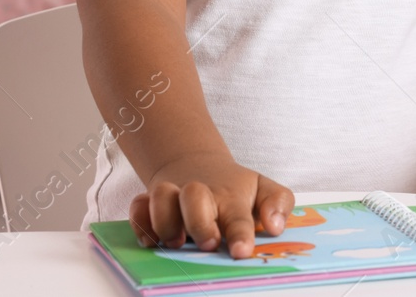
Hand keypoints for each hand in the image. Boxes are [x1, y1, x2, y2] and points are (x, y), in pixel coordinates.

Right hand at [129, 152, 294, 257]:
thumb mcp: (263, 188)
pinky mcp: (150, 201)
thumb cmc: (234, 188)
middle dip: (198, 223)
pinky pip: (137, 206)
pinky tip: (148, 239)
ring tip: (174, 242)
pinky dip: (139, 222)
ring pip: (161, 196)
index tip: (241, 252)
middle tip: (207, 243)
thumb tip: (275, 226)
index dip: (240, 234)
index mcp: (231, 197)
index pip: (239, 216)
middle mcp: (200, 195)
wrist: (198, 164)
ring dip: (164, 221)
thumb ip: (278, 203)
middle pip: (194, 198)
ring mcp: (173, 196)